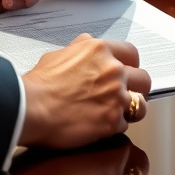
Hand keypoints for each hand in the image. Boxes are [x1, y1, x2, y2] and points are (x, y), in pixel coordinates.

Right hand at [20, 34, 151, 148]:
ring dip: (130, 110)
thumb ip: (81, 49)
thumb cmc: (40, 83)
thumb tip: (87, 47)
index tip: (127, 72)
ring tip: (114, 113)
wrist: (30, 107)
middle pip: (144, 79)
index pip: (132, 53)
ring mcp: (115, 96)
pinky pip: (124, 125)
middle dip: (136, 88)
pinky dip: (113, 127)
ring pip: (141, 105)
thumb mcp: (60, 53)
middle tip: (124, 95)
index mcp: (100, 50)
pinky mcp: (112, 121)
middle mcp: (112, 70)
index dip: (130, 65)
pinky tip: (98, 126)